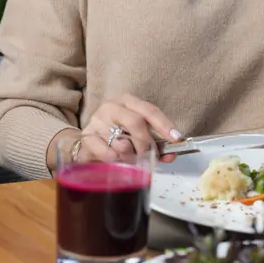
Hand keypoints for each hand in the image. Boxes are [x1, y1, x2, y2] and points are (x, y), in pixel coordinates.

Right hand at [54, 94, 183, 167]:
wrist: (90, 143)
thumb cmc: (118, 136)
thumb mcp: (138, 136)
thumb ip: (156, 145)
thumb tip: (171, 155)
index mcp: (127, 101)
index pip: (149, 110)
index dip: (164, 124)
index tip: (176, 138)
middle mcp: (111, 106)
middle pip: (136, 123)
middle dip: (146, 144)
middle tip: (149, 157)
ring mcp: (97, 121)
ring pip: (122, 142)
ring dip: (131, 157)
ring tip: (129, 159)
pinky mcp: (87, 137)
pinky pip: (108, 154)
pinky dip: (117, 161)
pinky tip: (115, 160)